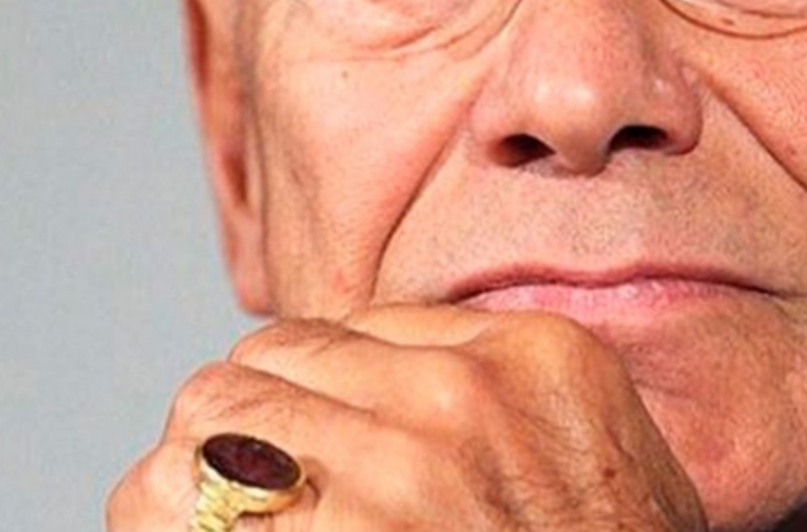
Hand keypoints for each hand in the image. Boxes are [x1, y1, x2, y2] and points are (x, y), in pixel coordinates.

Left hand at [107, 306, 706, 530]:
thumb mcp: (611, 471)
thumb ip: (519, 405)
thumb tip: (408, 370)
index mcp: (540, 362)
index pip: (359, 327)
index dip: (322, 389)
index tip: (317, 440)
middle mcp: (464, 399)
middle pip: (276, 355)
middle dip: (255, 422)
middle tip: (266, 487)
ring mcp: (393, 474)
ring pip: (213, 408)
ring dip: (203, 470)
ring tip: (233, 521)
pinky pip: (167, 492)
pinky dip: (163, 519)